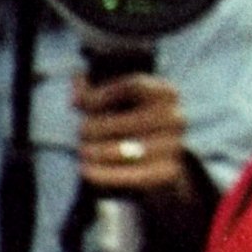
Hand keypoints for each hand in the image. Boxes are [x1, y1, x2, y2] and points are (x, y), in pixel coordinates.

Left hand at [75, 73, 192, 203]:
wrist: (157, 161)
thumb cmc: (129, 124)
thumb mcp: (118, 104)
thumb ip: (95, 91)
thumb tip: (76, 77)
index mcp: (166, 93)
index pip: (133, 85)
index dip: (101, 94)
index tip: (79, 104)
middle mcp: (175, 117)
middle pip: (124, 120)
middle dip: (93, 128)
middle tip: (79, 133)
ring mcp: (174, 146)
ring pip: (125, 149)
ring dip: (95, 152)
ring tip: (82, 152)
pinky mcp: (167, 172)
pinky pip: (131, 174)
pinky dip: (104, 174)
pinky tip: (86, 170)